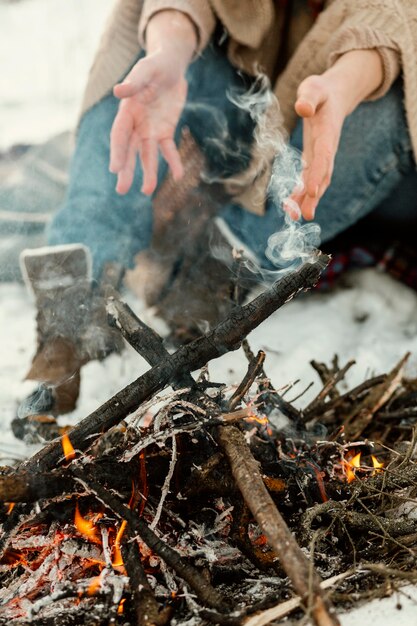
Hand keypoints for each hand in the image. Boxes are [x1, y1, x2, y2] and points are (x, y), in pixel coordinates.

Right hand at [110, 52, 186, 194]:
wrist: (171, 66)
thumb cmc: (155, 65)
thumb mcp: (146, 70)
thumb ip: (135, 82)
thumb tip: (118, 92)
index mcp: (127, 111)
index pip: (119, 135)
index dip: (117, 152)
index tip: (115, 170)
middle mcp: (136, 124)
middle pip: (129, 151)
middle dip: (126, 170)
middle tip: (121, 190)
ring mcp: (150, 130)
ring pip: (147, 155)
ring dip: (148, 172)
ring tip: (146, 191)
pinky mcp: (164, 132)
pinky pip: (169, 150)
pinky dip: (174, 162)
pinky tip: (179, 176)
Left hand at [286, 49, 383, 220]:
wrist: (334, 96)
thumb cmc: (321, 91)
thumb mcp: (314, 88)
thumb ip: (309, 98)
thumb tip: (302, 108)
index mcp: (328, 133)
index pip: (324, 156)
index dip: (318, 173)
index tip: (311, 190)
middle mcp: (327, 149)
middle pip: (322, 175)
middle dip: (314, 195)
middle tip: (305, 214)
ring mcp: (321, 156)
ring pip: (315, 181)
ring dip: (306, 200)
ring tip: (295, 217)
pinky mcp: (313, 158)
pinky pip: (308, 178)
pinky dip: (300, 192)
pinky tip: (290, 205)